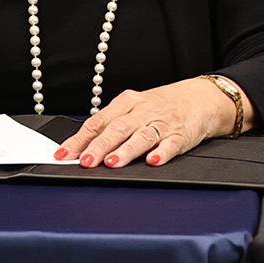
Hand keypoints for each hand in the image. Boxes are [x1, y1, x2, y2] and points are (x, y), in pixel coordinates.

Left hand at [55, 76, 250, 167]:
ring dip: (127, 150)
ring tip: (113, 163)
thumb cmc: (159, 107)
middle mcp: (143, 111)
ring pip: (142, 136)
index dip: (80, 138)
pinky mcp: (181, 135)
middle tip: (86, 160)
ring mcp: (163, 123)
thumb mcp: (132, 109)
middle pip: (118, 129)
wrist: (199, 99)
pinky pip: (171, 145)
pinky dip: (162, 153)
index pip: (98, 121)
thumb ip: (109, 127)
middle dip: (100, 146)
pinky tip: (153, 161)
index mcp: (126, 103)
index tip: (65, 154)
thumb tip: (80, 149)